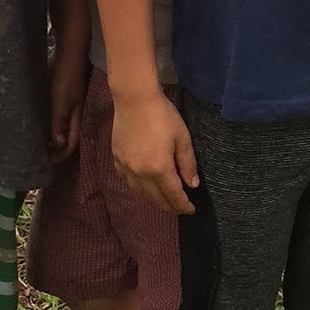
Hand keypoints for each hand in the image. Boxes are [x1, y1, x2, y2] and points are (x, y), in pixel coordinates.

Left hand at [49, 46, 88, 163]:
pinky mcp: (65, 95)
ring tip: (40, 144)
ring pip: (64, 127)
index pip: (71, 143)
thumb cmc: (66, 77)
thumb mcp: (61, 100)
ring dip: (54, 137)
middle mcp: (76, 113)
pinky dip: (52, 124)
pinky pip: (59, 116)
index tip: (47, 164)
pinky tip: (42, 123)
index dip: (61, 155)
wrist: (70, 51)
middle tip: (42, 157)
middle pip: (69, 137)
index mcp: (77, 117)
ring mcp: (71, 103)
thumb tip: (57, 145)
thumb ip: (60, 121)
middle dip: (58, 150)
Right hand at [113, 90, 197, 213]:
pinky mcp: (117, 159)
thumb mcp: (182, 138)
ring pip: (140, 193)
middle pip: (156, 198)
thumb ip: (188, 164)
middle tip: (180, 208)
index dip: (183, 205)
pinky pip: (128, 181)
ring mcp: (127, 167)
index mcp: (159, 168)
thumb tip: (192, 185)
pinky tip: (144, 185)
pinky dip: (139, 188)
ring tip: (164, 200)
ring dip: (154, 200)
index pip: (173, 195)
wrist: (134, 99)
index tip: (191, 210)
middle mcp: (141, 173)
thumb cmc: (163, 115)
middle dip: (170, 206)